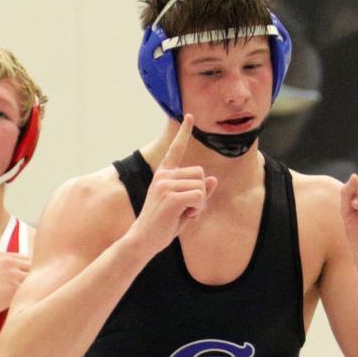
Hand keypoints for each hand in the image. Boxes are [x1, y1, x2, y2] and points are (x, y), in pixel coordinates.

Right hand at [0, 251, 29, 316]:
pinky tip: (23, 301)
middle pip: (32, 267)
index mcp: (3, 256)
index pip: (26, 259)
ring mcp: (13, 274)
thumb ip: (4, 268)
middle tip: (30, 289)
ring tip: (25, 297)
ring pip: (33, 279)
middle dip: (32, 278)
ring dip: (31, 288)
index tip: (27, 279)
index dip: (28, 270)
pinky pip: (30, 291)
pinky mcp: (15, 287)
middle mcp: (9, 262)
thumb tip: (20, 273)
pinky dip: (28, 296)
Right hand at [132, 115, 217, 254]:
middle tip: (188, 209)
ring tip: (184, 214)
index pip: (176, 149)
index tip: (190, 116)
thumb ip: (198, 193)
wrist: (143, 240)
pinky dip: (198, 209)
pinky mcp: (171, 196)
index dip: (184, 132)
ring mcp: (166, 184)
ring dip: (200, 204)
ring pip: (202, 186)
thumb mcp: (184, 207)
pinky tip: (185, 217)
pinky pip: (200, 196)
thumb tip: (213, 179)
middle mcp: (164, 176)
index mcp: (164, 175)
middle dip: (201, 193)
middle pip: (201, 174)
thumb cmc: (163, 225)